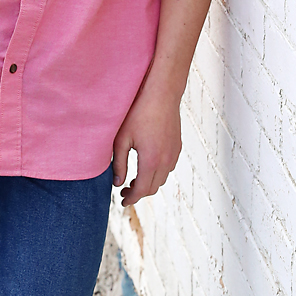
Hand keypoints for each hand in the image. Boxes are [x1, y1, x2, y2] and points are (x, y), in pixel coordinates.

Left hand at [112, 80, 181, 207]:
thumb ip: (118, 163)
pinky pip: (168, 167)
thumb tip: (117, 182)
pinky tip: (147, 165)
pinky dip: (157, 173)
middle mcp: (166, 161)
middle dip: (138, 193)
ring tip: (134, 180)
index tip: (122, 202)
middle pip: (153, 188)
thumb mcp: (121, 139)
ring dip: (149, 183)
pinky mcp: (177, 146)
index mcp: (151, 161)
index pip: (141, 190)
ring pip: (162, 178)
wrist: (161, 94)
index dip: (131, 199)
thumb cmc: (138, 113)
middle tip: (124, 192)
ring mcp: (174, 154)